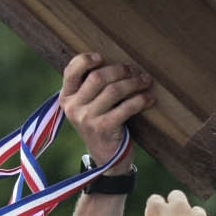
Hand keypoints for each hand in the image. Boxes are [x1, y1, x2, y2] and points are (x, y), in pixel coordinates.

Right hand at [61, 53, 152, 168]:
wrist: (106, 158)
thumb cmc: (100, 124)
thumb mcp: (88, 106)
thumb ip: (91, 87)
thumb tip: (115, 63)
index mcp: (66, 98)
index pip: (70, 71)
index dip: (85, 60)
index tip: (101, 57)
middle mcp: (73, 107)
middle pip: (97, 77)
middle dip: (120, 70)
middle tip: (135, 71)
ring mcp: (86, 119)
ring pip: (113, 90)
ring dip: (134, 83)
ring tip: (145, 81)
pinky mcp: (103, 128)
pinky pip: (125, 108)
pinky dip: (140, 100)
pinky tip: (149, 99)